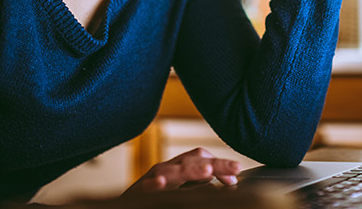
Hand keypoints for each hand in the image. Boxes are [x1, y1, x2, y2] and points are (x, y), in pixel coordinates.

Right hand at [122, 148, 240, 193]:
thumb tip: (227, 180)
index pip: (202, 157)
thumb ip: (200, 182)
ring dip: (190, 169)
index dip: (220, 163)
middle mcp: (167, 169)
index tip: (236, 175)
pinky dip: (153, 184)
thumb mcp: (182, 186)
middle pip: (193, 160)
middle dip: (215, 163)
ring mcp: (152, 179)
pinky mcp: (138, 193)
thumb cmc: (156, 195)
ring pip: (172, 170)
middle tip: (235, 168)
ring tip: (208, 171)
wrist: (124, 206)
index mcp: (179, 167)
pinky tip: (161, 183)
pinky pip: (145, 187)